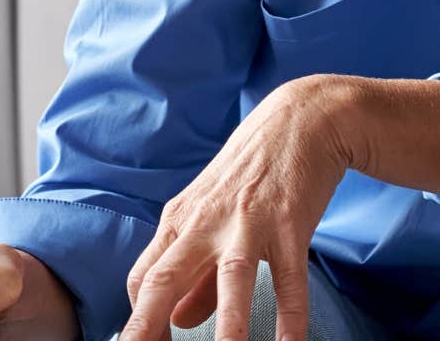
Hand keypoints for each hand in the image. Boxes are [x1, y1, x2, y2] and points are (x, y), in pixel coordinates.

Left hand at [120, 75, 357, 340]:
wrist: (300, 119)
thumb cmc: (251, 173)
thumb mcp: (213, 216)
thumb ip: (196, 274)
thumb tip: (177, 320)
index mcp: (181, 219)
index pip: (144, 276)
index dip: (139, 318)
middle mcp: (205, 221)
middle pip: (165, 276)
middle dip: (147, 324)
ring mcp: (248, 222)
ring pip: (230, 279)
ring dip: (226, 327)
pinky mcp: (290, 223)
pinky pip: (291, 278)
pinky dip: (291, 316)